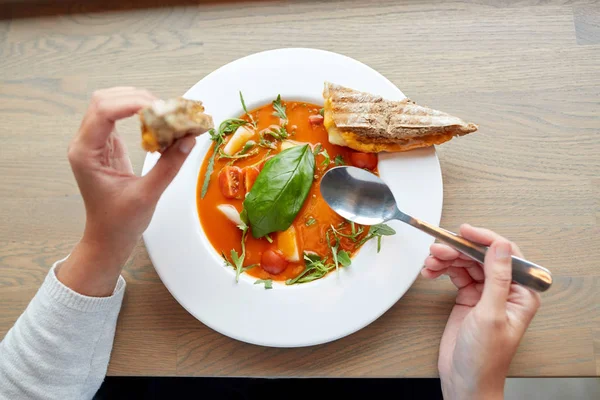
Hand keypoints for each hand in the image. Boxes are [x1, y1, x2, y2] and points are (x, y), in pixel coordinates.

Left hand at [57, 87, 195, 295]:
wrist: (107, 238)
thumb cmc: (119, 222)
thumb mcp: (147, 195)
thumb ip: (169, 165)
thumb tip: (189, 139)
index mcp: (85, 153)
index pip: (103, 111)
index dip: (132, 102)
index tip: (162, 108)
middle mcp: (85, 143)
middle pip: (105, 100)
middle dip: (139, 98)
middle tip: (169, 110)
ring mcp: (94, 142)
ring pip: (112, 104)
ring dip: (140, 102)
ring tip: (168, 115)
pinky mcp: (106, 145)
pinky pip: (120, 117)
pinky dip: (142, 115)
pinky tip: (160, 123)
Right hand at [421, 225, 540, 399]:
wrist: (465, 381)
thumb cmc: (484, 358)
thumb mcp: (491, 315)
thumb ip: (497, 278)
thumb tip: (501, 247)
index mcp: (521, 293)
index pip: (505, 254)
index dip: (484, 239)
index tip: (464, 231)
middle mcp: (504, 289)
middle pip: (480, 256)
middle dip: (457, 250)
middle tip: (437, 250)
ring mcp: (485, 293)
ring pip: (465, 263)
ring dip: (446, 259)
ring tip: (430, 263)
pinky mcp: (468, 297)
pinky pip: (454, 274)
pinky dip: (441, 270)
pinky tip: (430, 272)